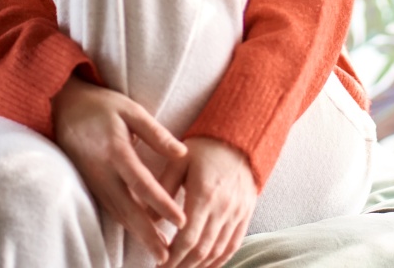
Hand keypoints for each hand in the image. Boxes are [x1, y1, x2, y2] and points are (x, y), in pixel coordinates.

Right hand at [52, 76, 187, 262]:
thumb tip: (182, 153)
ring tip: (158, 251)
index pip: (142, 183)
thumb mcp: (130, 110)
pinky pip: (109, 208)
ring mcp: (93, 180)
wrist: (63, 107)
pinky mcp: (89, 184)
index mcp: (115, 151)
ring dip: (138, 233)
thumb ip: (156, 133)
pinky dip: (125, 223)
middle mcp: (102, 171)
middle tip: (167, 255)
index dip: (162, 203)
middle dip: (148, 234)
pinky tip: (139, 232)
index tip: (181, 221)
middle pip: (128, 208)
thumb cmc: (101, 105)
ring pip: (118, 213)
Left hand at [160, 137, 256, 267]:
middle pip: (202, 249)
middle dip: (182, 266)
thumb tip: (149, 217)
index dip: (173, 256)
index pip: (188, 237)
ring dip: (198, 266)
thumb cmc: (205, 148)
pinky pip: (232, 246)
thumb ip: (164, 187)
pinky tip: (204, 266)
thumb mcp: (180, 160)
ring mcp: (236, 214)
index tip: (158, 264)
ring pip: (217, 251)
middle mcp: (223, 208)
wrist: (239, 139)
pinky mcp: (244, 215)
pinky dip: (218, 261)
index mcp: (204, 194)